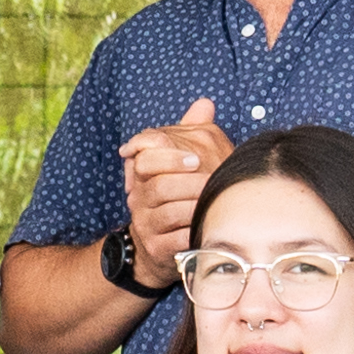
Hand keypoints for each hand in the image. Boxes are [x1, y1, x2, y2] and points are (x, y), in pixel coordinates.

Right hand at [116, 95, 228, 292]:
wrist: (159, 247)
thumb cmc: (176, 199)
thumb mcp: (180, 164)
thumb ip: (191, 134)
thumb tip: (204, 104)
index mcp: (144, 174)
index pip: (145, 158)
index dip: (169, 157)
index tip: (195, 160)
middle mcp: (139, 198)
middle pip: (159, 186)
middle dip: (190, 183)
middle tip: (211, 181)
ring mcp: (146, 225)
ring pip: (169, 212)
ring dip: (195, 206)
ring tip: (214, 202)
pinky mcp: (156, 249)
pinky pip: (176, 240)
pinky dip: (195, 233)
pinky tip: (208, 226)